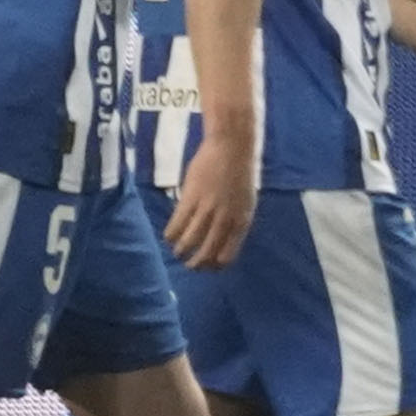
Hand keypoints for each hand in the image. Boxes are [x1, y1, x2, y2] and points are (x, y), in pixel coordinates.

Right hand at [163, 129, 257, 269]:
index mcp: (242, 221)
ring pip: (190, 241)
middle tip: (189, 266)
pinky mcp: (191, 199)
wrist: (231, 148)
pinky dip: (171, 234)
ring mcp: (207, 209)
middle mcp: (225, 219)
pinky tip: (169, 237)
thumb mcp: (246, 201)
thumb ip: (235, 220)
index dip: (216, 265)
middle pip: (208, 251)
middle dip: (197, 264)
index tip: (208, 267)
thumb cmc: (239, 174)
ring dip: (181, 251)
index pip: (228, 254)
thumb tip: (223, 239)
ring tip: (177, 252)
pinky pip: (177, 224)